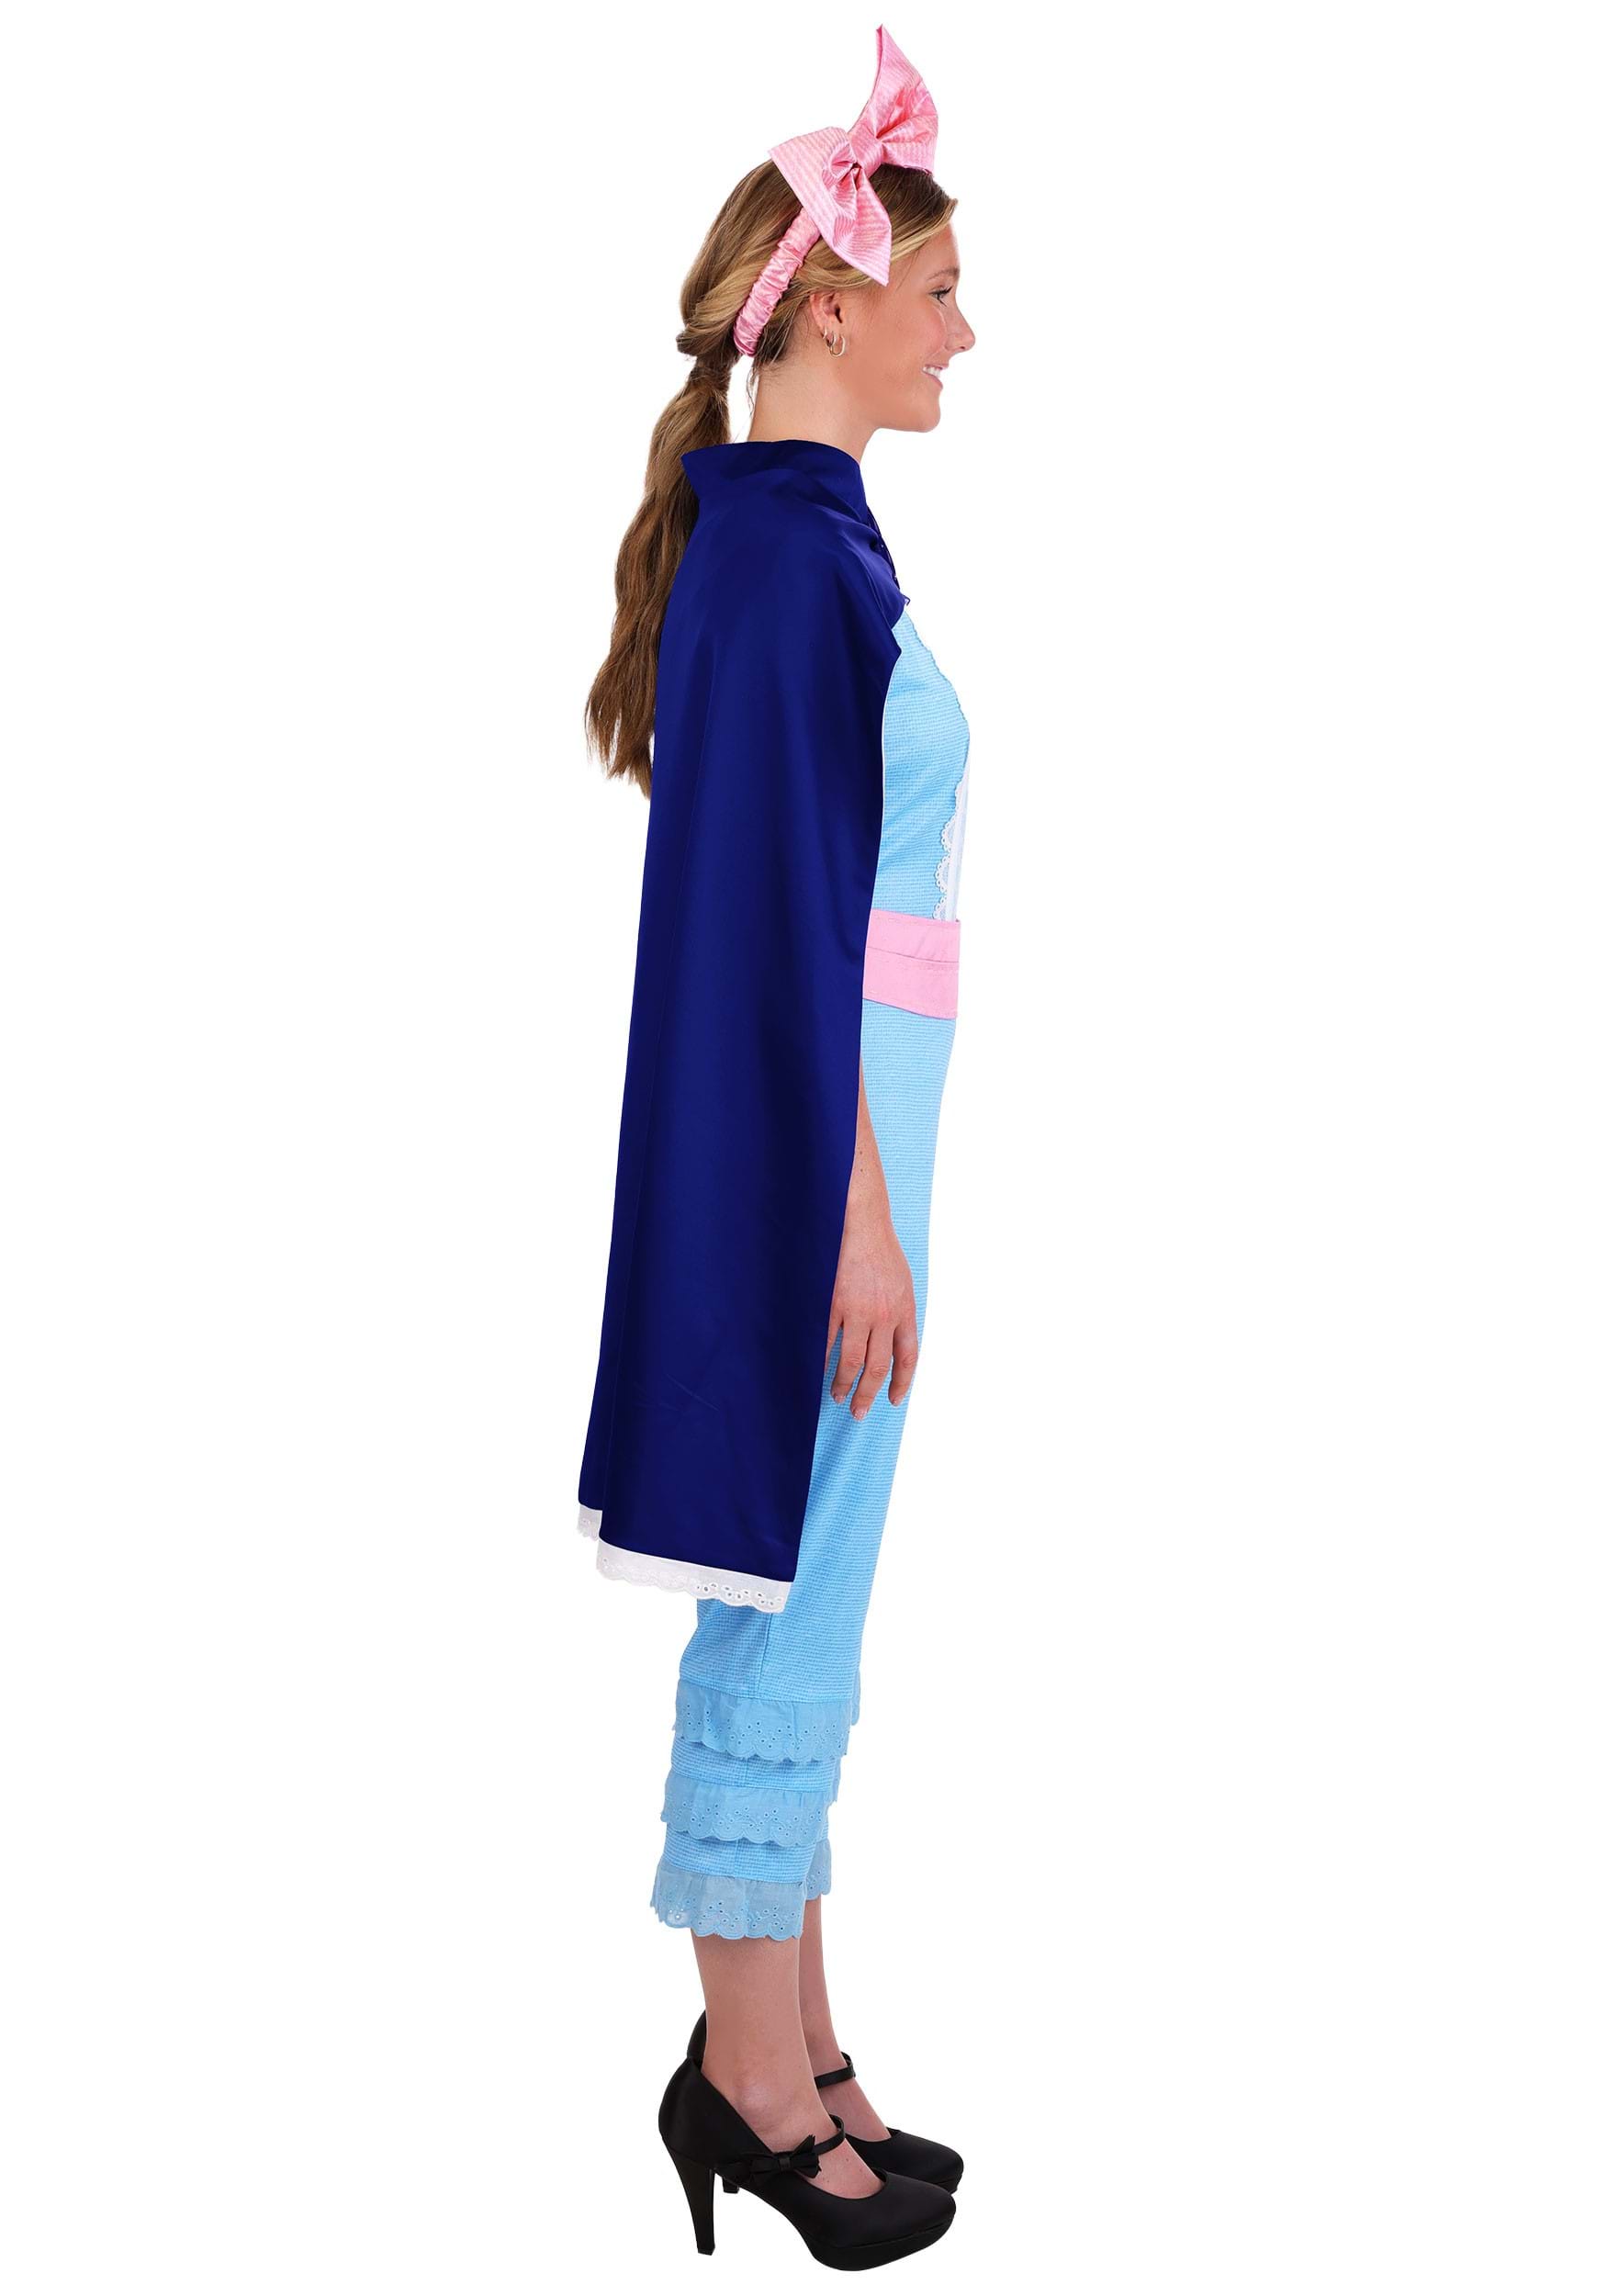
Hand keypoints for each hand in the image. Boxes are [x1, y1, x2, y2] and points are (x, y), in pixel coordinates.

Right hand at [824, 1191, 918, 1419]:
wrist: (861, 1222)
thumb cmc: (881, 1251)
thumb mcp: (903, 1284)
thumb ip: (899, 1314)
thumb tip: (893, 1345)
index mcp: (905, 1310)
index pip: (907, 1358)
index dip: (901, 1384)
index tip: (892, 1400)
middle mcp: (884, 1315)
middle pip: (877, 1367)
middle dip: (867, 1395)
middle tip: (859, 1412)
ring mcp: (858, 1311)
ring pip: (851, 1361)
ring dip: (843, 1384)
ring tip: (837, 1396)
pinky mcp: (833, 1304)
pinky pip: (827, 1342)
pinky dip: (821, 1361)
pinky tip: (816, 1371)